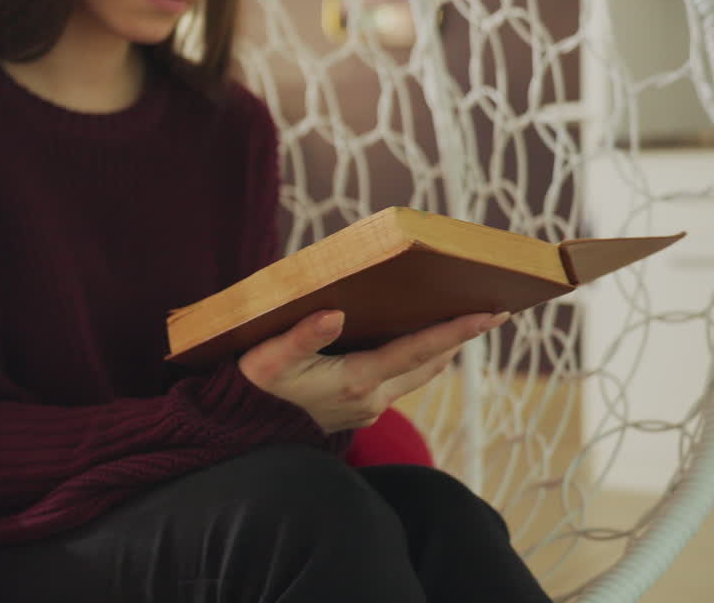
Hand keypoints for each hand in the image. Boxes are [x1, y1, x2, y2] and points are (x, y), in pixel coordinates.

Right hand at [237, 309, 509, 432]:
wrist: (242, 430)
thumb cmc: (253, 388)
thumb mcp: (268, 359)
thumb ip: (301, 337)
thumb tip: (335, 313)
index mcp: (355, 380)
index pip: (417, 351)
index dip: (455, 332)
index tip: (490, 314)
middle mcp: (370, 398)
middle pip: (429, 364)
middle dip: (462, 338)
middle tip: (496, 309)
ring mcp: (367, 408)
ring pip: (418, 374)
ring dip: (442, 350)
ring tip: (468, 323)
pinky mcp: (359, 411)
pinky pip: (399, 380)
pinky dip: (417, 359)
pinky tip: (418, 341)